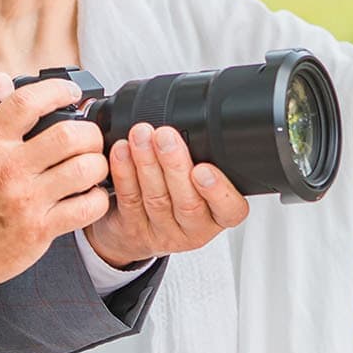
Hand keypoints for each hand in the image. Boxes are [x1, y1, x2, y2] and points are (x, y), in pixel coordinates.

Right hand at [0, 76, 111, 299]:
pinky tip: (90, 194)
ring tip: (93, 165)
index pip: (26, 102)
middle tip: (90, 137)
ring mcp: (26, 200)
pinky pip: (85, 208)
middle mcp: (9, 168)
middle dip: (90, 132)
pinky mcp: (40, 229)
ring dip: (98, 164)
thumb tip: (4, 80)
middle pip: (68, 135)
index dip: (57, 89)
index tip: (72, 92)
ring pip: (84, 170)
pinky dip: (97, 198)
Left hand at [84, 123, 249, 268]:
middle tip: (165, 136)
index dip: (219, 191)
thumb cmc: (174, 198)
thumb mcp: (200, 184)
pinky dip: (124, 172)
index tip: (203, 169)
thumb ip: (204, 158)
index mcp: (217, 216)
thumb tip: (199, 119)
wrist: (136, 233)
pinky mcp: (132, 230)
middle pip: (188, 202)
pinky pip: (129, 200)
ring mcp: (161, 233)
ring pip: (156, 198)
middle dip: (174, 164)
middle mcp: (192, 228)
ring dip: (147, 162)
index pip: (230, 210)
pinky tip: (122, 151)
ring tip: (141, 135)